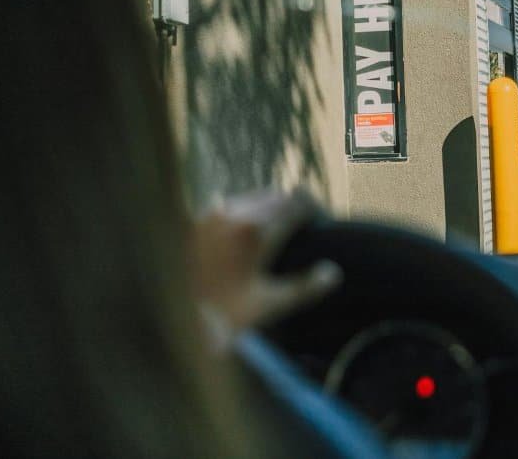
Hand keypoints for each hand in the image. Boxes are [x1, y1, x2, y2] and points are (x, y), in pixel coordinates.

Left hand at [191, 190, 340, 347]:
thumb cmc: (231, 315)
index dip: (313, 210)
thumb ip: (306, 288)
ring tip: (281, 226)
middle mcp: (234, 215)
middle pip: (276, 197)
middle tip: (304, 223)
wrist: (184, 320)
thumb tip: (334, 273)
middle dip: (293, 207)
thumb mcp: (273, 304)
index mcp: (256, 231)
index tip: (321, 218)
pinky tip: (250, 229)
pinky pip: (231, 205)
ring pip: (254, 198)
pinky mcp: (200, 222)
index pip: (296, 205)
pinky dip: (245, 212)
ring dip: (270, 207)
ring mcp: (214, 216)